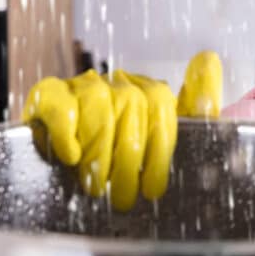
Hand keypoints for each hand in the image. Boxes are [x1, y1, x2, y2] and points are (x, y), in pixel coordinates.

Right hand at [22, 50, 221, 210]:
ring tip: (97, 186)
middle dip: (127, 160)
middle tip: (122, 197)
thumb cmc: (124, 164)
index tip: (153, 188)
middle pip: (130, 104)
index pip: (160, 102)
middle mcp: (116, 83)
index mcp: (146, 92)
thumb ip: (195, 106)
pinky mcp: (47, 95)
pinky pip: (58, 102)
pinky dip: (66, 132)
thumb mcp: (165, 140)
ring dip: (98, 152)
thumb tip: (207, 59)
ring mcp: (81, 86)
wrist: (68, 178)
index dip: (159, 149)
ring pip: (97, 102)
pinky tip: (71, 157)